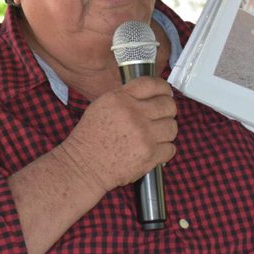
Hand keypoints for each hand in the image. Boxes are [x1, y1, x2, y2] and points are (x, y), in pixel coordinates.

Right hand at [58, 77, 177, 193]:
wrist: (81, 168)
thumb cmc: (90, 139)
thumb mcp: (102, 106)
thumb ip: (127, 96)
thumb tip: (156, 92)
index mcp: (120, 99)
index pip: (153, 84)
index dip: (163, 89)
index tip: (165, 94)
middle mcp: (133, 114)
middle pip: (168, 105)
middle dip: (167, 111)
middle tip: (160, 118)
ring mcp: (143, 135)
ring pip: (172, 127)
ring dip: (166, 132)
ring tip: (155, 136)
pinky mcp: (148, 155)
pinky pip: (170, 148)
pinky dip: (164, 151)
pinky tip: (153, 150)